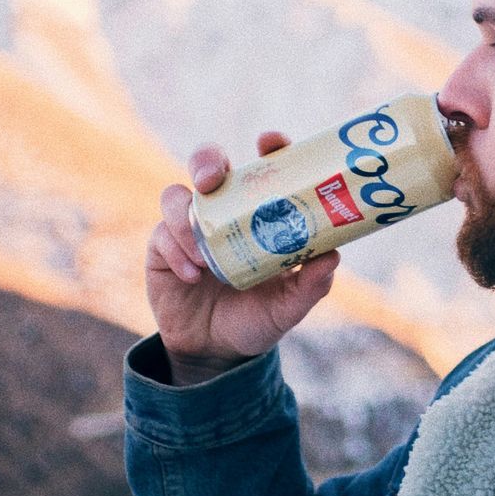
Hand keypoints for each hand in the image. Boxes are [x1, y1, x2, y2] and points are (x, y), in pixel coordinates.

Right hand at [145, 131, 342, 375]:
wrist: (216, 353)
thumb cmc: (257, 319)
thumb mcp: (288, 306)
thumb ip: (310, 284)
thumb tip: (333, 257)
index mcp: (257, 213)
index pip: (263, 168)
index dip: (269, 148)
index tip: (269, 142)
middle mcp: (221, 211)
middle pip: (208, 164)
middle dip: (207, 162)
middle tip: (211, 180)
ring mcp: (189, 227)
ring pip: (175, 195)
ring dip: (187, 219)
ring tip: (205, 259)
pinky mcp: (162, 248)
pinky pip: (162, 235)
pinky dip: (177, 252)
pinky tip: (193, 276)